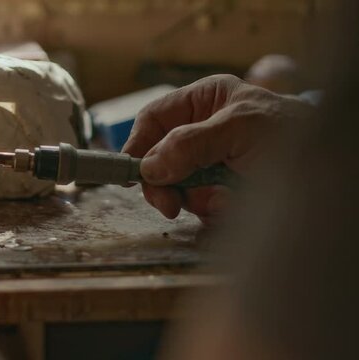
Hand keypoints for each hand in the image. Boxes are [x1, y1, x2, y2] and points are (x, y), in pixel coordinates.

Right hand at [122, 75, 312, 222]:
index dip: (137, 144)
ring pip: (177, 186)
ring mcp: (210, 162)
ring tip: (225, 199)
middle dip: (165, 183)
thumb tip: (148, 166)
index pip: (155, 119)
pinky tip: (233, 204)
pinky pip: (199, 204)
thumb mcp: (240, 129)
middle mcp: (202, 130)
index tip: (128, 173)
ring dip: (196, 199)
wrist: (336, 173)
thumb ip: (192, 143)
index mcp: (205, 101)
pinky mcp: (220, 189)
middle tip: (170, 205)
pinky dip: (212, 210)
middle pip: (159, 158)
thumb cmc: (292, 135)